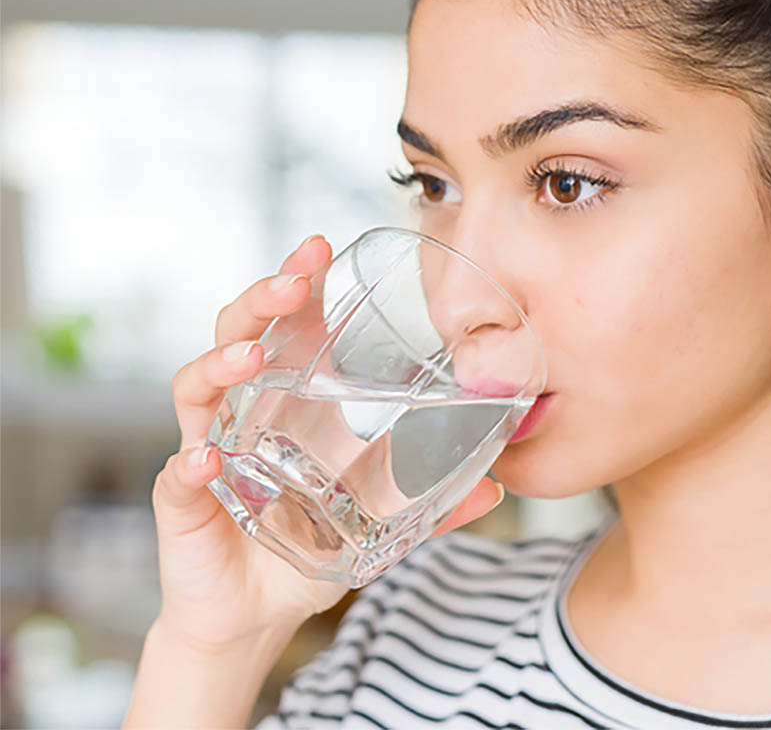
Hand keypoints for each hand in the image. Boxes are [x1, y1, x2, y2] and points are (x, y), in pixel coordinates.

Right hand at [151, 234, 505, 653]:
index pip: (283, 328)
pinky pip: (178, 477)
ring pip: (196, 389)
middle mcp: (238, 414)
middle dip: (260, 301)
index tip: (321, 249)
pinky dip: (188, 466)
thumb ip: (431, 504)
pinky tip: (207, 460)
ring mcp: (207, 452)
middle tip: (293, 280)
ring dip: (220, 364)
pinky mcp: (184, 504)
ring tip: (252, 357)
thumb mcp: (379, 524)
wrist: (255, 617)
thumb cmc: (305, 550)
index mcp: (282, 403)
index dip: (295, 284)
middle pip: (236, 336)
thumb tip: (497, 486)